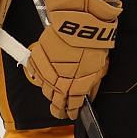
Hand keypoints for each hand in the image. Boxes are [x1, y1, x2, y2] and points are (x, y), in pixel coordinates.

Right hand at [24, 0, 121, 120]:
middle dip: (58, 107)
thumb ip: (92, 85)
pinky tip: (45, 76)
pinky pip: (36, 73)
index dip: (71, 112)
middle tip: (60, 109)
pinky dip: (41, 76)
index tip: (71, 114)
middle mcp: (59, 83)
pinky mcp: (37, 59)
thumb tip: (88, 95)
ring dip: (50, 92)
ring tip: (54, 92)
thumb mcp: (100, 68)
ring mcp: (46, 72)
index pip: (70, 107)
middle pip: (55, 102)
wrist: (79, 23)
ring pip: (44, 90)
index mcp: (76, 88)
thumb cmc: (92, 43)